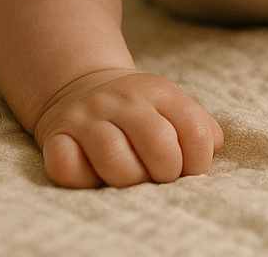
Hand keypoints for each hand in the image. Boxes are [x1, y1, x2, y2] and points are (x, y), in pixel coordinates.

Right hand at [33, 68, 223, 187]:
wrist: (81, 86)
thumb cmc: (139, 112)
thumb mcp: (172, 106)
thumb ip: (199, 126)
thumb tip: (213, 148)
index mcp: (159, 92)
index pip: (195, 132)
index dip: (198, 162)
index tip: (189, 170)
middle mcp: (122, 100)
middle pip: (158, 144)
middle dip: (166, 173)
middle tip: (159, 176)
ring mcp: (86, 117)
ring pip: (113, 158)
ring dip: (128, 180)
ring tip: (130, 178)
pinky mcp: (55, 137)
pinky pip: (66, 167)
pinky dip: (82, 179)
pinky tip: (93, 174)